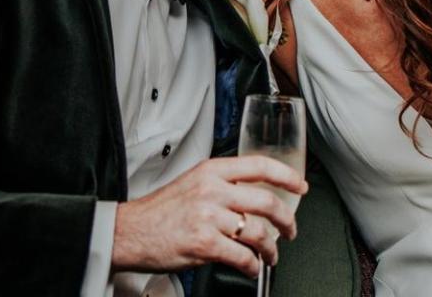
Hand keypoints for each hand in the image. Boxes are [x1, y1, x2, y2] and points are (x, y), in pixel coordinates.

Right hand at [111, 155, 307, 278]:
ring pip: (258, 231)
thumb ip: (222, 183)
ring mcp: (209, 216)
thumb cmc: (161, 210)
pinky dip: (252, 265)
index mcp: (212, 170)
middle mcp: (213, 189)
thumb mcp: (193, 182)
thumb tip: (253, 193)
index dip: (286, 176)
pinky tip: (251, 267)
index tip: (300, 186)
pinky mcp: (204, 243)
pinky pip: (242, 256)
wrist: (131, 231)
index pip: (259, 165)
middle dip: (287, 220)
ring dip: (271, 248)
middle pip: (266, 201)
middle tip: (291, 229)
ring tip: (271, 255)